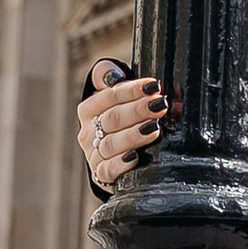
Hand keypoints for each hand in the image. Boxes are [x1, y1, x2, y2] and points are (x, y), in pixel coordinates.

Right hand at [79, 65, 164, 191]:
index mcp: (89, 109)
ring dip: (133, 135)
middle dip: (137, 111)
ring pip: (111, 144)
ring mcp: (93, 154)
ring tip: (154, 129)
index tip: (153, 86)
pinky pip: (109, 169)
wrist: (122, 158)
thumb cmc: (125, 120)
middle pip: (112, 118)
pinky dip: (122, 163)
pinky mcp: (101, 175)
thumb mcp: (118, 98)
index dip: (131, 90)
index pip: (108, 96)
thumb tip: (110, 73)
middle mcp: (88, 132)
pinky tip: (136, 157)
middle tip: (159, 106)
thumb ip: (110, 78)